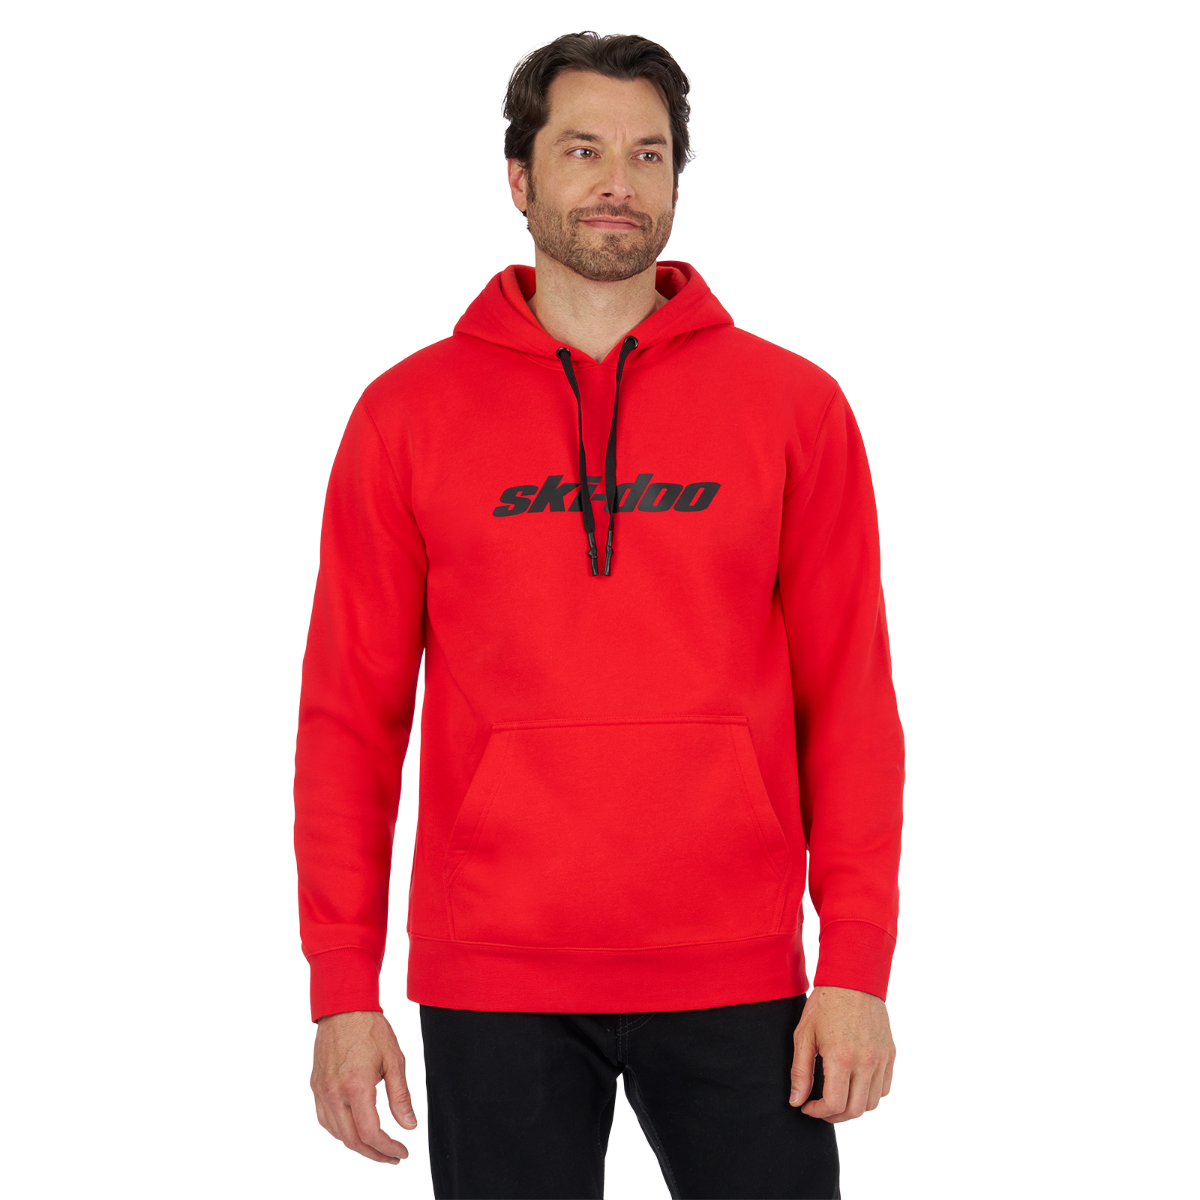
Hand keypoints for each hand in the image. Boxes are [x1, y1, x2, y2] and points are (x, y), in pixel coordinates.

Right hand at [310, 1010, 419, 1163]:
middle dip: (374, 1154)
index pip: (370, 1133)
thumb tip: (408, 1126)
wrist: (344, 1007)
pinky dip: (340, 1133)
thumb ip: (400, 1096)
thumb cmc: (370, 1029)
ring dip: (357, 1147)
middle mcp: (335, 1093)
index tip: (402, 1152)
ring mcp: (322, 1091)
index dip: (388, 1149)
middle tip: (393, 1157)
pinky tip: (354, 1133)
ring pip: (337, 1134)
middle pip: (352, 1140)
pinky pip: (325, 1121)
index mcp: (356, 1087)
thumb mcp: (394, 1059)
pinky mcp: (316, 1087)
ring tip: (377, 1149)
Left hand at [789, 985, 895, 1123]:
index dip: (818, 1113)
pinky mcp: (891, 1054)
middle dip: (834, 1116)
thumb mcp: (804, 1035)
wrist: (853, 979)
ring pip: (873, 1103)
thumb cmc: (825, 1004)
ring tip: (837, 1098)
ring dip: (853, 1108)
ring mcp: (881, 1059)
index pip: (834, 1104)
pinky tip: (855, 1085)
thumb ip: (800, 1071)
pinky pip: (885, 1088)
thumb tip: (796, 1101)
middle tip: (820, 1108)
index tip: (807, 1106)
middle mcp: (866, 1062)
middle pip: (855, 1110)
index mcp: (841, 1057)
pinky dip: (871, 1095)